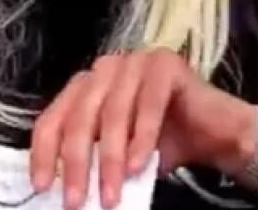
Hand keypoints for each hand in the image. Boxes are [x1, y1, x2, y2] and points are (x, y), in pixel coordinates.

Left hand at [29, 49, 256, 209]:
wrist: (215, 134)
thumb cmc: (164, 144)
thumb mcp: (117, 155)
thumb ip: (90, 160)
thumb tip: (62, 190)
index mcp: (86, 87)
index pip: (54, 117)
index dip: (44, 153)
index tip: (42, 187)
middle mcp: (105, 69)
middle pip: (79, 116)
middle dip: (76, 163)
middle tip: (76, 201)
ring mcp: (135, 62)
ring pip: (112, 113)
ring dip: (109, 158)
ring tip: (111, 194)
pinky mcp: (165, 63)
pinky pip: (148, 104)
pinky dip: (141, 138)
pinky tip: (139, 167)